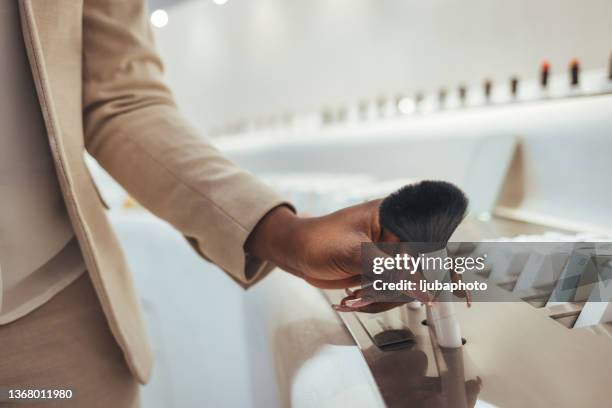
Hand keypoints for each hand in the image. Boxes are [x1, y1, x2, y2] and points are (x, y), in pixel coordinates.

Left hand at [245, 201, 429, 305]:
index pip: (430, 241)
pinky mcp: (381, 271)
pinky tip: (353, 296)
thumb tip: (425, 290)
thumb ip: (392, 272)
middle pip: (423, 268)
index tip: (453, 291)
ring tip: (354, 295)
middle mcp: (397, 234)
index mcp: (394, 216)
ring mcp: (389, 255)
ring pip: (408, 285)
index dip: (442, 267)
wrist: (296, 252)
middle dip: (402, 287)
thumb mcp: (355, 253)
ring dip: (382, 296)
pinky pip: (392, 291)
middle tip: (374, 291)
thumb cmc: (319, 240)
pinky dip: (375, 299)